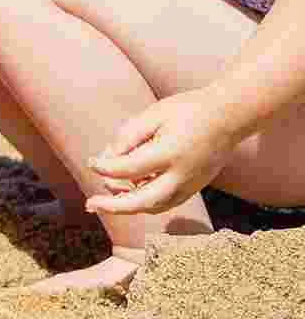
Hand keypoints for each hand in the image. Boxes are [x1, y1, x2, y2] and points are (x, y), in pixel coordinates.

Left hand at [85, 89, 243, 215]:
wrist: (227, 117)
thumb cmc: (187, 110)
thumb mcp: (153, 115)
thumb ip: (129, 136)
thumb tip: (108, 158)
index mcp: (170, 154)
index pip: (129, 169)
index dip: (105, 168)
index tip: (91, 162)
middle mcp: (182, 176)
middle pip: (144, 201)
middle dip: (114, 206)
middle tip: (90, 204)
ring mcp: (191, 185)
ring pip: (156, 207)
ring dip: (129, 206)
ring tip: (105, 199)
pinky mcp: (194, 187)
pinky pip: (166, 202)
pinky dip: (145, 202)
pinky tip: (128, 192)